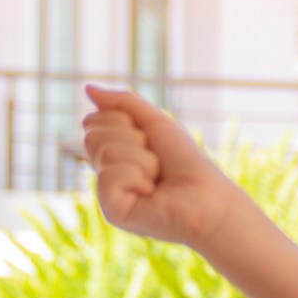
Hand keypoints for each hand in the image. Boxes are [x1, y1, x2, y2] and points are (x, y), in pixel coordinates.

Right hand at [79, 85, 251, 250]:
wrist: (210, 199)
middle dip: (132, 138)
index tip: (149, 138)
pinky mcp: (111, 210)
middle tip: (157, 160)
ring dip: (142, 159)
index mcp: (113, 151)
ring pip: (104, 151)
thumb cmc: (187, 162)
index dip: (123, 121)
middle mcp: (105, 171)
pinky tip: (151, 193)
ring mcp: (106, 191)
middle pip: (92, 134)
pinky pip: (110, 175)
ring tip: (158, 178)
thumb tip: (87, 88)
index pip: (93, 121)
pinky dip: (137, 177)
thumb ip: (123, 103)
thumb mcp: (156, 123)